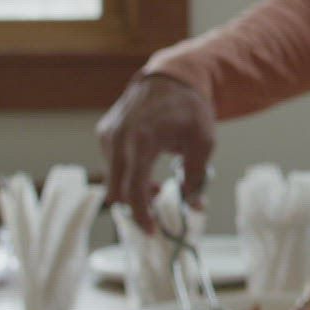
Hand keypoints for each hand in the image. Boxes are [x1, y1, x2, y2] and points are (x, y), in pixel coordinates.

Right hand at [97, 74, 215, 231]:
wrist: (171, 78)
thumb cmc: (191, 109)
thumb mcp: (204, 143)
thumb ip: (196, 176)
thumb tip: (193, 205)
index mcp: (141, 140)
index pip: (133, 189)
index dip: (141, 214)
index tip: (152, 231)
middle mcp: (118, 138)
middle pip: (117, 189)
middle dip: (136, 207)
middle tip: (157, 216)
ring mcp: (108, 134)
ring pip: (114, 178)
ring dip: (133, 190)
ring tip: (159, 188)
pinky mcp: (106, 133)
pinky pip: (112, 164)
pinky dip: (127, 175)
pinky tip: (146, 172)